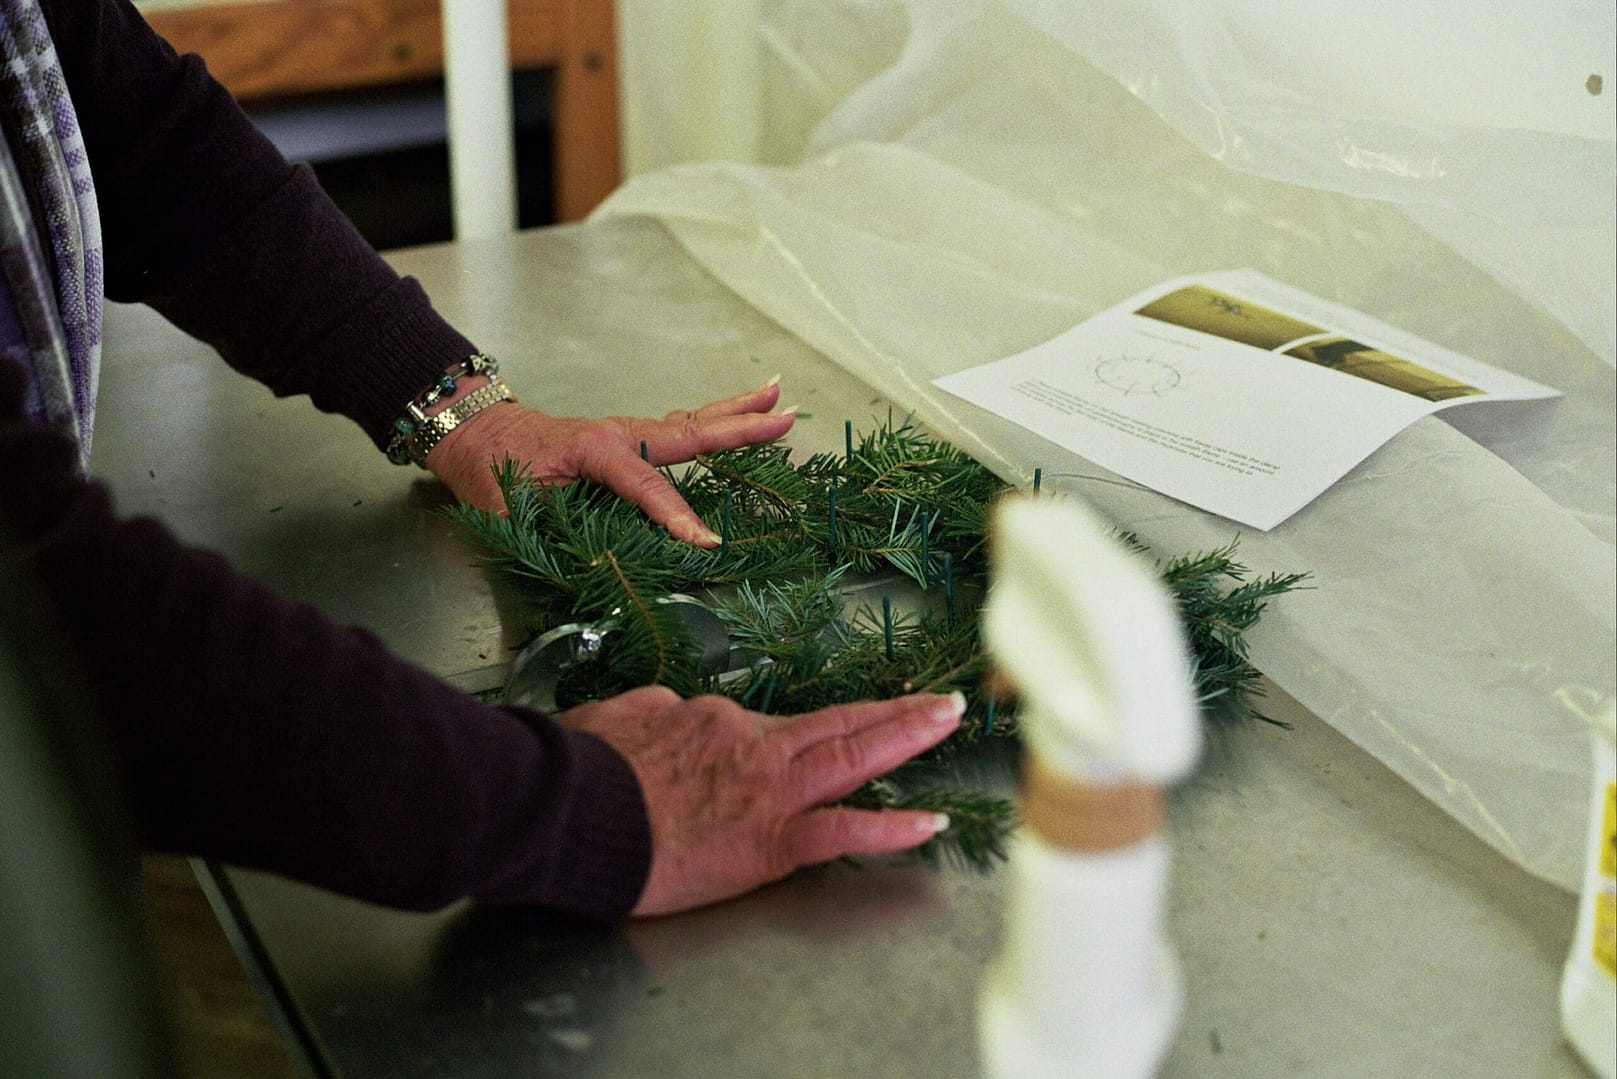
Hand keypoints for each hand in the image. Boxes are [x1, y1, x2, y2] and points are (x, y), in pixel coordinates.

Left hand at [426, 378, 793, 545]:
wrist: (478, 434)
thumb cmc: (492, 470)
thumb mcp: (511, 510)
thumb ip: (550, 535)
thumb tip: (590, 573)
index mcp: (595, 451)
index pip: (648, 489)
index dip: (677, 518)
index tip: (707, 544)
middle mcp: (621, 434)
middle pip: (691, 432)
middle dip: (740, 429)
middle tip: (786, 418)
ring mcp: (629, 432)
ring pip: (693, 422)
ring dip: (738, 412)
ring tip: (778, 395)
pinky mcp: (631, 438)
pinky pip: (681, 429)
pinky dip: (716, 420)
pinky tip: (741, 415)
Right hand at [558, 687, 965, 916]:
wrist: (573, 809)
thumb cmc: (584, 770)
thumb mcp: (616, 720)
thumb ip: (651, 715)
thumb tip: (660, 713)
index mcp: (714, 721)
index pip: (766, 727)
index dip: (791, 736)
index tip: (800, 748)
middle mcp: (755, 745)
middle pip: (838, 723)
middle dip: (894, 711)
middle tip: (940, 701)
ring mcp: (770, 791)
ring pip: (853, 755)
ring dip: (908, 735)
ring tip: (948, 722)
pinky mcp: (772, 840)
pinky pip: (844, 829)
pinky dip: (891, 826)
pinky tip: (930, 824)